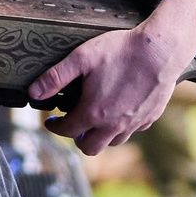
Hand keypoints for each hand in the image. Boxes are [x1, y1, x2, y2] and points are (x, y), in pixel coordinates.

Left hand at [29, 18, 190, 156]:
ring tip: (96, 121)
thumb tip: (34, 92)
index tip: (51, 121)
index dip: (54, 127)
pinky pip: (133, 131)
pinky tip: (121, 112)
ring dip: (100, 136)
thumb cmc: (122, 51)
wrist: (161, 49)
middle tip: (73, 125)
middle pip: (89, 147)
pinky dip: (122, 127)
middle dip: (76, 139)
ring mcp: (134, 123)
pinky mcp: (150, 117)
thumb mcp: (82, 58)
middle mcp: (113, 125)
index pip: (67, 131)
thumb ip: (55, 77)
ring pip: (112, 142)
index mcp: (93, 113)